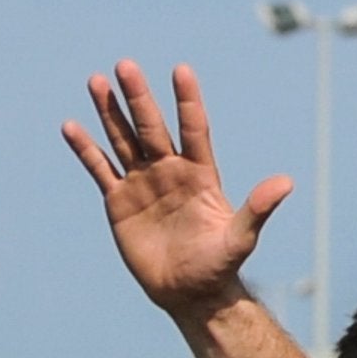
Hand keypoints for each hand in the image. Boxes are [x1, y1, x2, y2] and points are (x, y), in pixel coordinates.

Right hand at [65, 61, 291, 323]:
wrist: (189, 292)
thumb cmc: (218, 265)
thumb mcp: (241, 239)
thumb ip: (258, 209)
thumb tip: (285, 183)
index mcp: (199, 172)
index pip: (193, 128)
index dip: (187, 100)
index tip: (180, 70)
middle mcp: (170, 169)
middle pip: (151, 126)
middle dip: (138, 97)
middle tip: (124, 65)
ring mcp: (143, 182)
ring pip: (123, 139)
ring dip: (110, 112)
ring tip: (96, 81)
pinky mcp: (120, 201)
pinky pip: (100, 169)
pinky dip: (85, 149)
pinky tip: (71, 127)